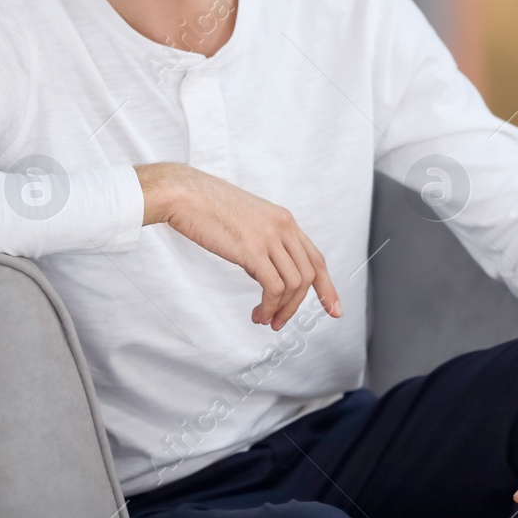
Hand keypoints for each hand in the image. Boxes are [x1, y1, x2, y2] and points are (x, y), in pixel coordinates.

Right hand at [136, 161, 341, 329]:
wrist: (185, 194)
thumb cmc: (206, 207)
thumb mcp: (246, 222)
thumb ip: (262, 244)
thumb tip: (266, 274)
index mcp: (283, 220)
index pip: (315, 257)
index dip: (326, 286)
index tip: (333, 309)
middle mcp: (283, 227)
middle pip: (309, 275)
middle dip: (298, 305)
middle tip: (280, 323)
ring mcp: (269, 237)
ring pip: (294, 284)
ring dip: (282, 309)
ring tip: (264, 319)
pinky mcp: (253, 249)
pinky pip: (274, 287)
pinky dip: (269, 306)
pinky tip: (258, 313)